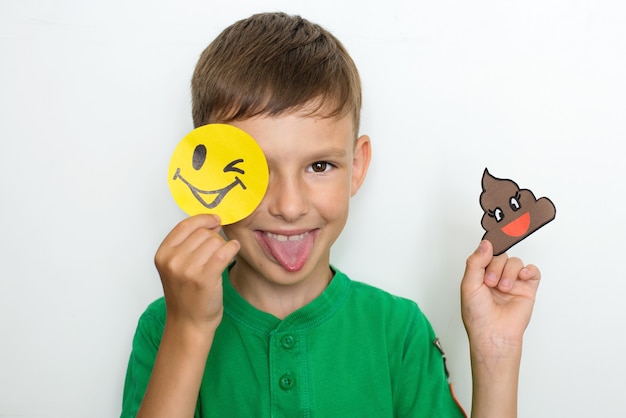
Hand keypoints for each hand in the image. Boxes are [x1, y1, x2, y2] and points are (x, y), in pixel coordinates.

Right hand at [154, 214, 239, 330]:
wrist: (189, 323)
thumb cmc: (186, 295)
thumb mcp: (175, 267)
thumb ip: (185, 245)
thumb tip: (210, 221)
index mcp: (163, 254)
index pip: (185, 225)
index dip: (203, 219)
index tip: (215, 219)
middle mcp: (173, 261)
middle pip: (203, 233)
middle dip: (215, 237)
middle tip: (217, 250)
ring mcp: (188, 270)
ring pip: (215, 241)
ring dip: (224, 246)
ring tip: (222, 258)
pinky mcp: (205, 278)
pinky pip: (224, 251)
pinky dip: (232, 248)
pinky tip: (234, 250)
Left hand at [461, 240, 540, 350]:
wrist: (494, 333)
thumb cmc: (478, 315)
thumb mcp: (469, 285)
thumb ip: (475, 262)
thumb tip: (486, 243)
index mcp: (480, 275)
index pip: (486, 254)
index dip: (487, 252)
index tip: (487, 251)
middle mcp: (497, 277)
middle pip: (501, 256)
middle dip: (496, 267)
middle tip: (490, 283)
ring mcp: (513, 282)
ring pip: (515, 262)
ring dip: (509, 272)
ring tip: (503, 288)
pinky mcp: (527, 289)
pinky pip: (533, 271)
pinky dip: (529, 270)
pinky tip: (521, 278)